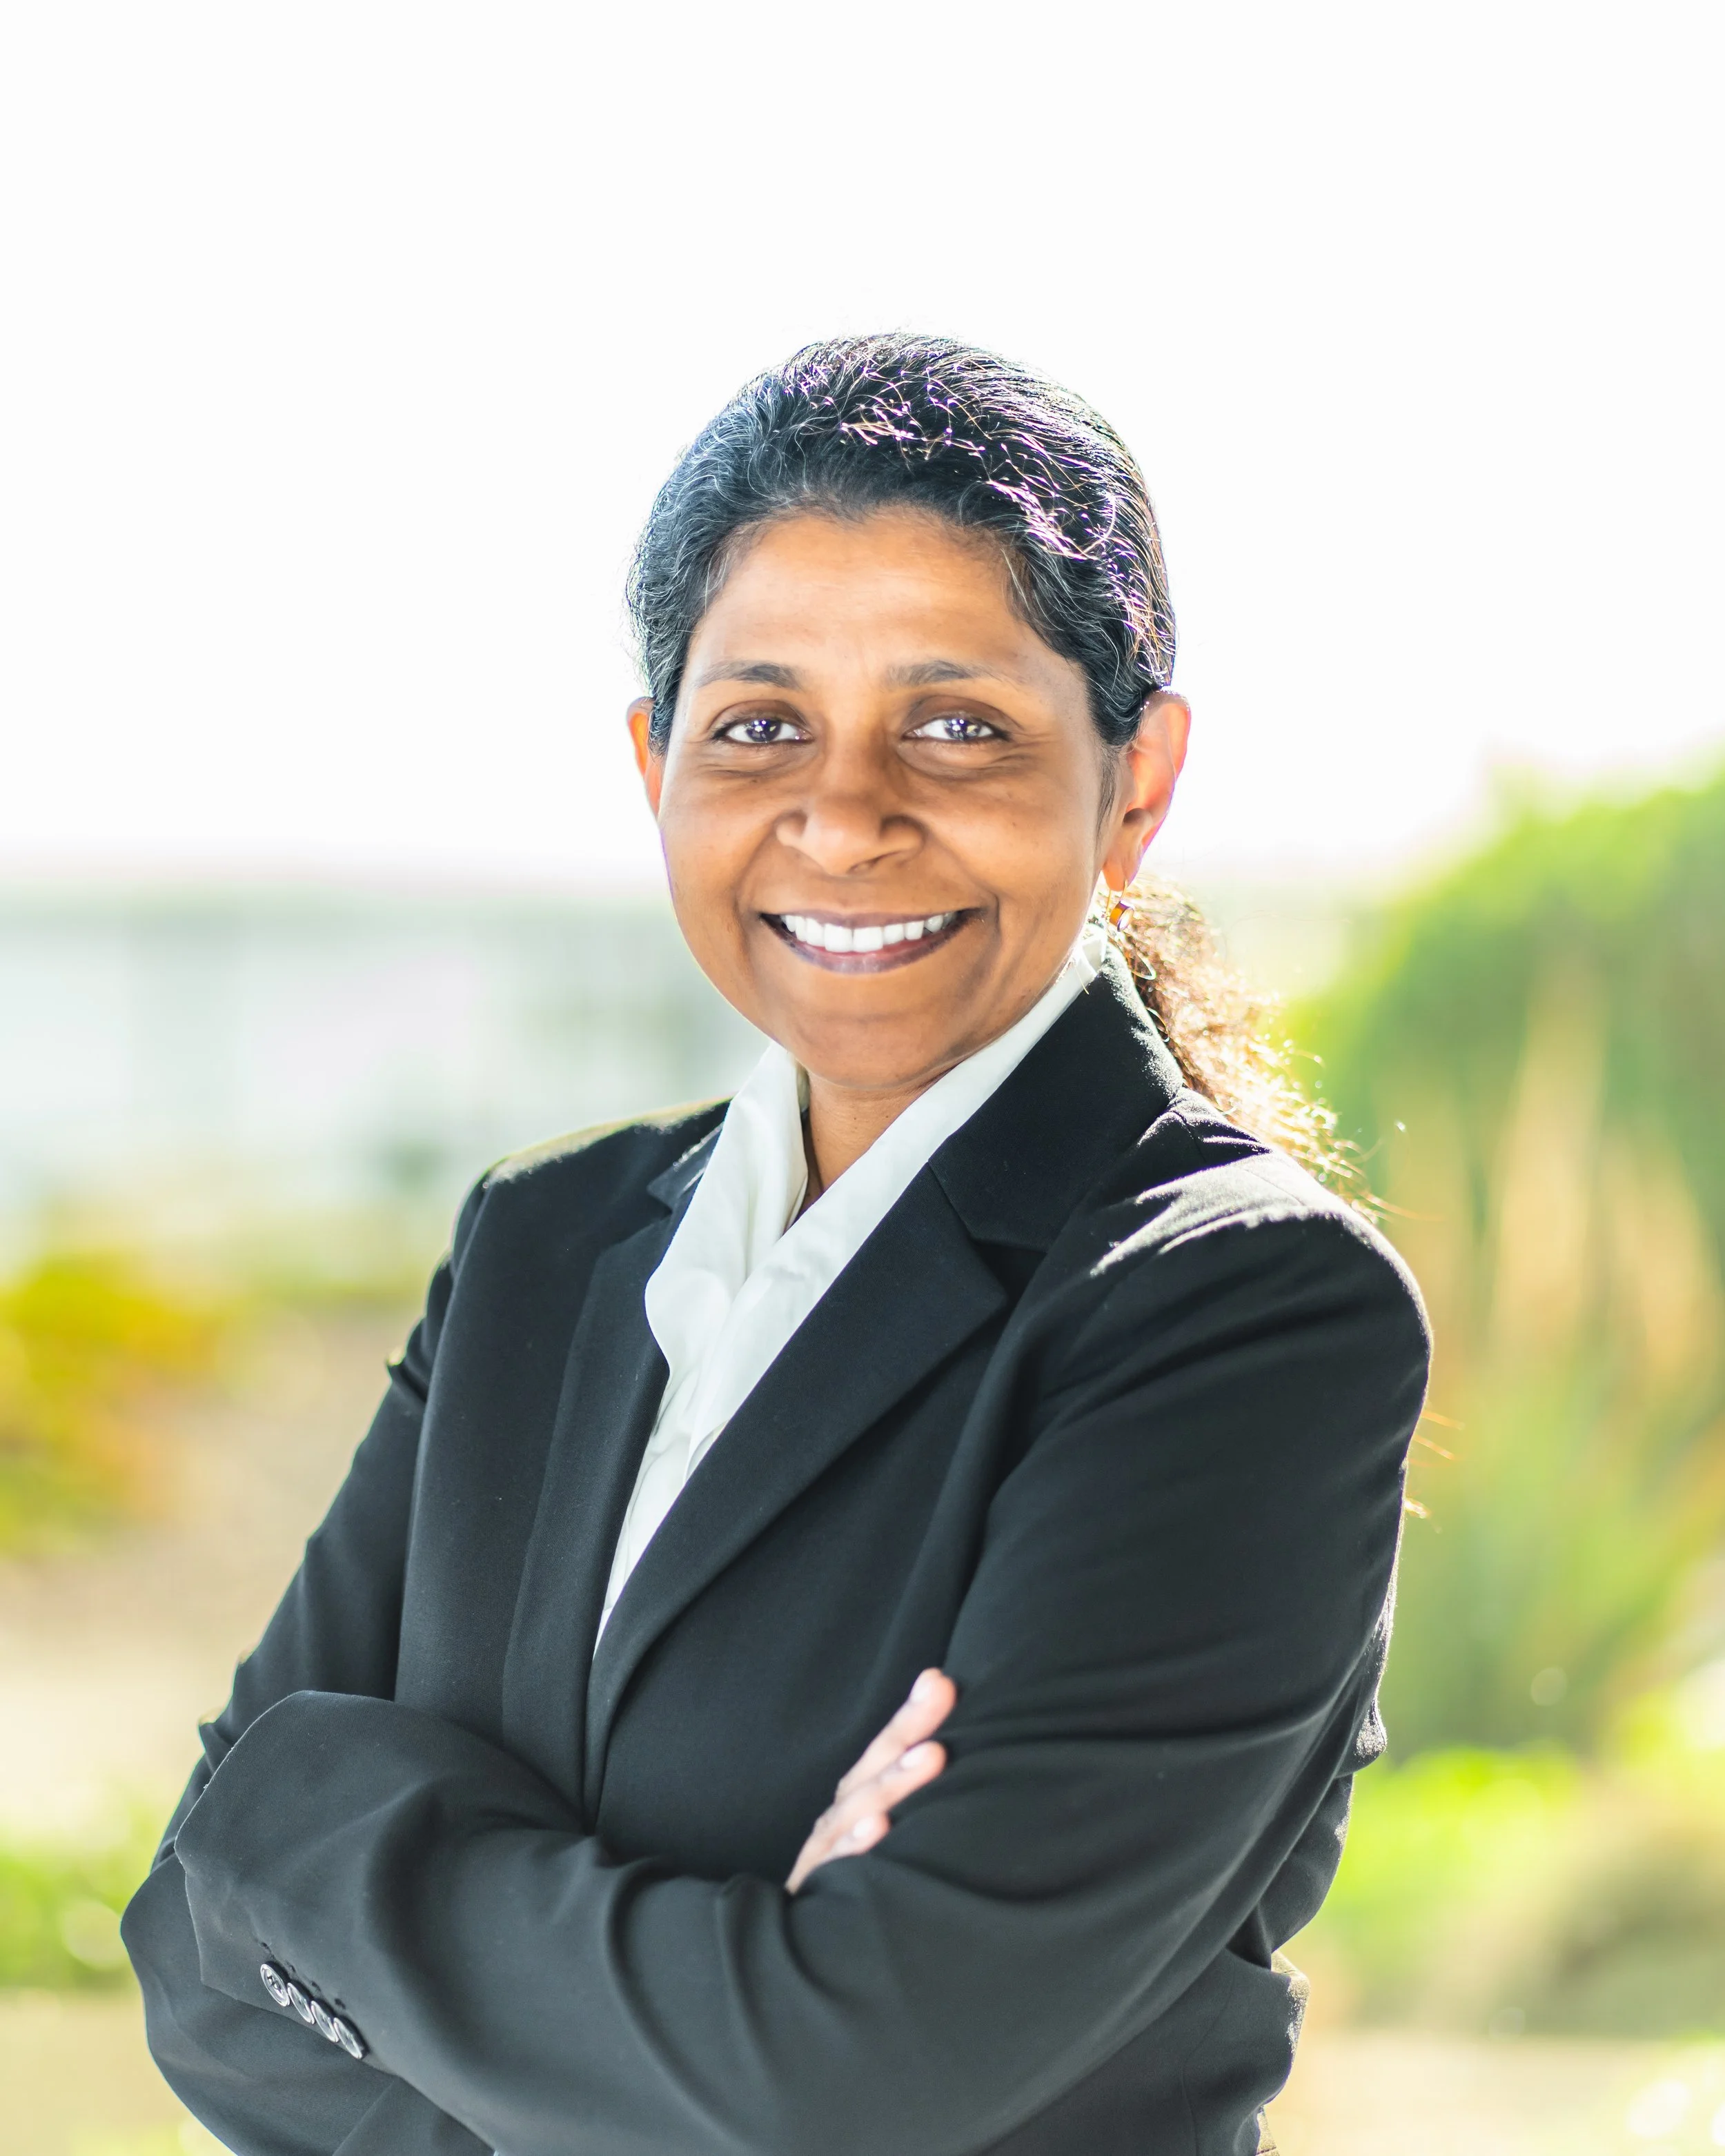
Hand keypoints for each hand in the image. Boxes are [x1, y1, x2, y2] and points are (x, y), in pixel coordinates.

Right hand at [786, 1669, 955, 1892]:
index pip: (887, 1750)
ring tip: (932, 1756)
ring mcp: (826, 1851)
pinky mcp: (815, 1890)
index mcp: (857, 1799)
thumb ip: (908, 1801)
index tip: (940, 1681)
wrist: (803, 1952)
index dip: (912, 1716)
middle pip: (874, 1768)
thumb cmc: (853, 1886)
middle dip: (909, 1731)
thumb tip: (954, 1757)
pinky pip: (836, 1867)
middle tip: (941, 1694)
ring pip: (859, 1811)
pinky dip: (856, 1846)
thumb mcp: (882, 1838)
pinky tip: (878, 1828)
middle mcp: (840, 1817)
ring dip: (895, 1782)